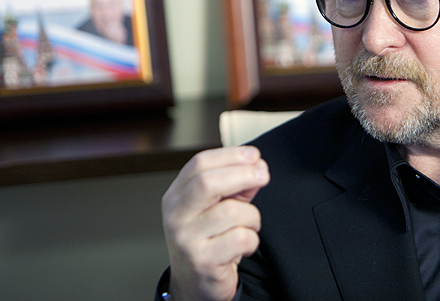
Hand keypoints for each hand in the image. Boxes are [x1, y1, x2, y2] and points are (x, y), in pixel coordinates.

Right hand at [162, 146, 269, 300]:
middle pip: (208, 182)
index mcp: (177, 195)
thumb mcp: (218, 207)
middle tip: (263, 175)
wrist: (196, 284)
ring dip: (252, 216)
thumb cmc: (209, 240)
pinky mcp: (202, 261)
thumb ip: (235, 185)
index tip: (254, 155)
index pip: (200, 163)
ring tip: (250, 225)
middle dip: (243, 174)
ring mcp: (186, 239)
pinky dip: (252, 239)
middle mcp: (176, 215)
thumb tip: (257, 166)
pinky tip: (245, 244)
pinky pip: (240, 238)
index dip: (230, 155)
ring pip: (231, 212)